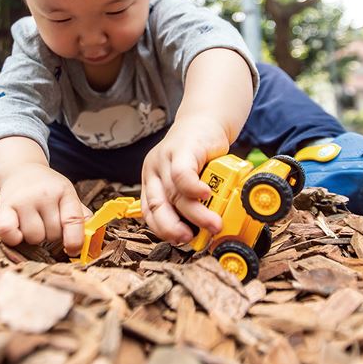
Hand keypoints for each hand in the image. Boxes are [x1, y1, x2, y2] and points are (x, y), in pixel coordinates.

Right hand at [0, 162, 90, 253]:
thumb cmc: (49, 189)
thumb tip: (90, 241)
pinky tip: (18, 233)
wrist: (21, 171)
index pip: (73, 220)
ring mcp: (23, 200)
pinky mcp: (4, 206)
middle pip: (53, 234)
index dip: (75, 240)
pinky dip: (14, 238)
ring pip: (33, 237)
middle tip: (47, 224)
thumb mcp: (67, 195)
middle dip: (52, 235)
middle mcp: (43, 194)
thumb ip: (81, 216)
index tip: (72, 250)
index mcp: (64, 191)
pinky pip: (8, 233)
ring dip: (34, 238)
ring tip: (33, 224)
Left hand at [140, 115, 229, 243]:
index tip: (180, 242)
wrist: (205, 121)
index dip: (163, 230)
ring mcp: (165, 158)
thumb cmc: (199, 155)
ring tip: (213, 224)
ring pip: (175, 193)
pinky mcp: (181, 148)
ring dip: (195, 213)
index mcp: (152, 183)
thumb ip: (190, 202)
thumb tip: (204, 231)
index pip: (149, 212)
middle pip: (159, 206)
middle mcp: (154, 171)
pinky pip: (182, 173)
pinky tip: (205, 194)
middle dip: (173, 227)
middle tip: (190, 239)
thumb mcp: (190, 181)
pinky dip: (193, 187)